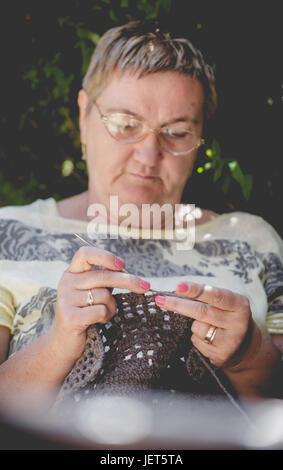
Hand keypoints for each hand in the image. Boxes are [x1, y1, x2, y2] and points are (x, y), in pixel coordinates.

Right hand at [49, 246, 150, 363]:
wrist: (63, 343)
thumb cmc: (84, 314)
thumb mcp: (92, 292)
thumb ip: (104, 279)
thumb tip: (129, 272)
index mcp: (71, 273)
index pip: (85, 253)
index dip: (105, 256)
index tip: (122, 265)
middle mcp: (66, 283)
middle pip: (103, 275)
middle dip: (128, 280)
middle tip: (145, 287)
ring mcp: (66, 300)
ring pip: (104, 295)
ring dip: (112, 307)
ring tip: (105, 314)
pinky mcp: (70, 317)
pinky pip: (101, 310)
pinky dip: (106, 316)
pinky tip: (99, 322)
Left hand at [155, 281, 252, 368]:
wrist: (245, 347)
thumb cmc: (228, 316)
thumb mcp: (225, 303)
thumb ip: (205, 297)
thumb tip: (176, 292)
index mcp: (239, 304)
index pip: (215, 295)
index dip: (196, 290)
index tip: (178, 286)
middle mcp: (238, 322)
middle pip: (201, 312)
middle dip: (178, 305)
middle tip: (159, 299)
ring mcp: (230, 341)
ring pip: (197, 328)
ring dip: (194, 325)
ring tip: (208, 325)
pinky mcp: (221, 355)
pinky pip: (197, 341)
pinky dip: (197, 337)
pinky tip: (209, 338)